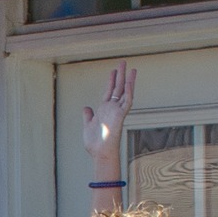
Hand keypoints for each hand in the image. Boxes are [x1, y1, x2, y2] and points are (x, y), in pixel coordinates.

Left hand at [81, 61, 135, 180]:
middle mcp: (112, 109)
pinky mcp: (121, 115)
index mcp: (104, 110)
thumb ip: (88, 116)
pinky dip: (129, 90)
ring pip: (124, 92)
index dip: (111, 81)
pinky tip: (130, 81)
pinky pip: (127, 101)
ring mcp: (117, 111)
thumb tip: (86, 108)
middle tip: (123, 62)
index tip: (113, 71)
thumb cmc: (95, 144)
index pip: (109, 92)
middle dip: (120, 75)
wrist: (100, 153)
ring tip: (130, 68)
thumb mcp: (87, 126)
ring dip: (128, 80)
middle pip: (118, 88)